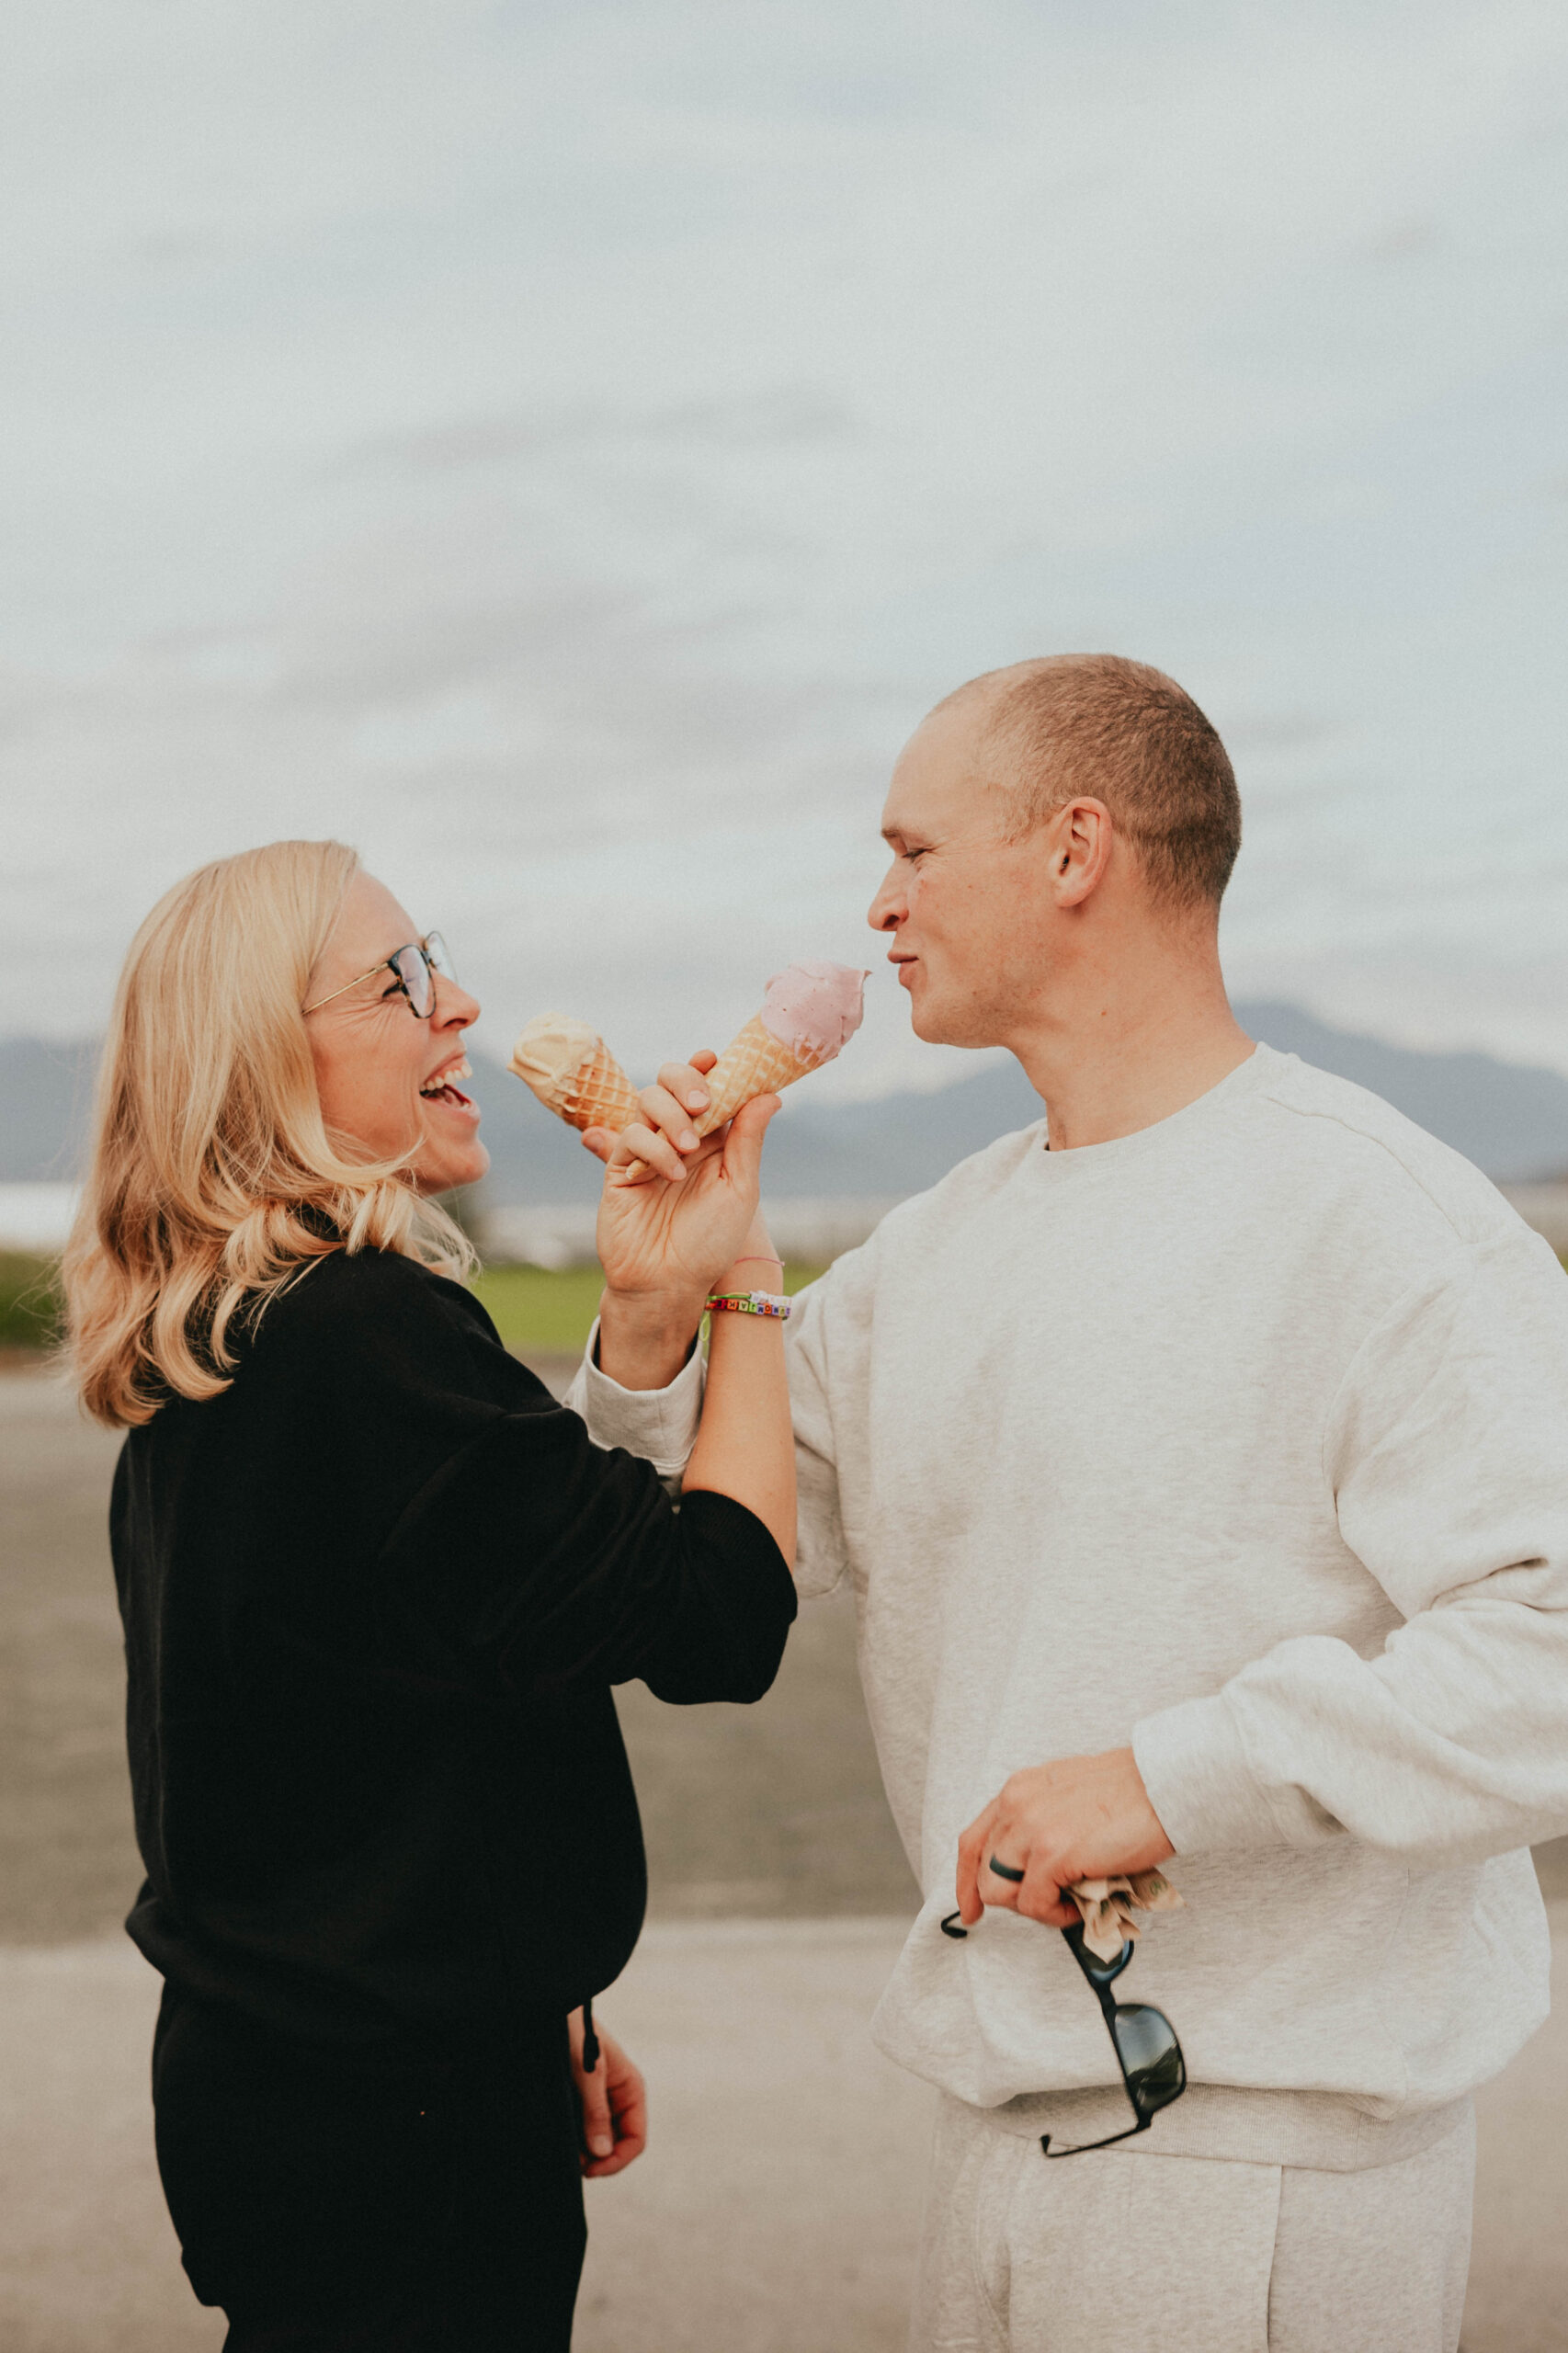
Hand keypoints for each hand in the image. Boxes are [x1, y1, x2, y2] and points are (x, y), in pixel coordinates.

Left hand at [569, 2009, 646, 2178]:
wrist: (551, 2010)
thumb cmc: (574, 2031)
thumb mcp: (587, 2071)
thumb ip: (596, 2111)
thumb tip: (603, 2152)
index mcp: (630, 2090)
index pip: (635, 2139)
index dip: (617, 2160)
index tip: (591, 2169)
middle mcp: (617, 2100)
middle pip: (616, 2145)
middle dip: (598, 2159)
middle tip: (573, 2164)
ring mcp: (597, 2102)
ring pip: (597, 2142)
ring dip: (583, 2152)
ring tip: (564, 2151)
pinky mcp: (578, 2103)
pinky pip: (581, 2131)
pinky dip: (573, 2141)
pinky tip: (559, 2138)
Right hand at [585, 1050, 779, 1308]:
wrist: (671, 1284)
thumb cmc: (710, 1244)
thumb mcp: (740, 1190)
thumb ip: (748, 1141)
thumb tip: (770, 1094)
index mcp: (710, 1139)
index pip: (706, 1087)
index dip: (709, 1068)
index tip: (716, 1058)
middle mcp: (677, 1138)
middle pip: (670, 1081)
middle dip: (686, 1081)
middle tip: (703, 1104)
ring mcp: (646, 1150)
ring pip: (647, 1100)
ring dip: (672, 1116)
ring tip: (689, 1149)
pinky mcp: (620, 1168)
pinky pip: (630, 1136)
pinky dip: (654, 1147)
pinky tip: (671, 1174)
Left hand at [956, 1747, 1173, 1929]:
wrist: (1163, 1785)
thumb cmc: (1132, 1792)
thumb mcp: (1068, 1795)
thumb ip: (1043, 1823)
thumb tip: (1037, 1867)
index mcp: (1019, 1790)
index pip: (973, 1840)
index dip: (967, 1880)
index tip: (971, 1906)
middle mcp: (1016, 1805)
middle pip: (983, 1871)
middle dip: (1012, 1898)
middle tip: (1047, 1905)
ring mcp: (1031, 1829)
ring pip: (1000, 1892)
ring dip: (1034, 1907)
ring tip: (1068, 1903)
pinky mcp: (1051, 1854)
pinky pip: (1034, 1904)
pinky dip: (1055, 1916)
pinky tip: (1080, 1906)